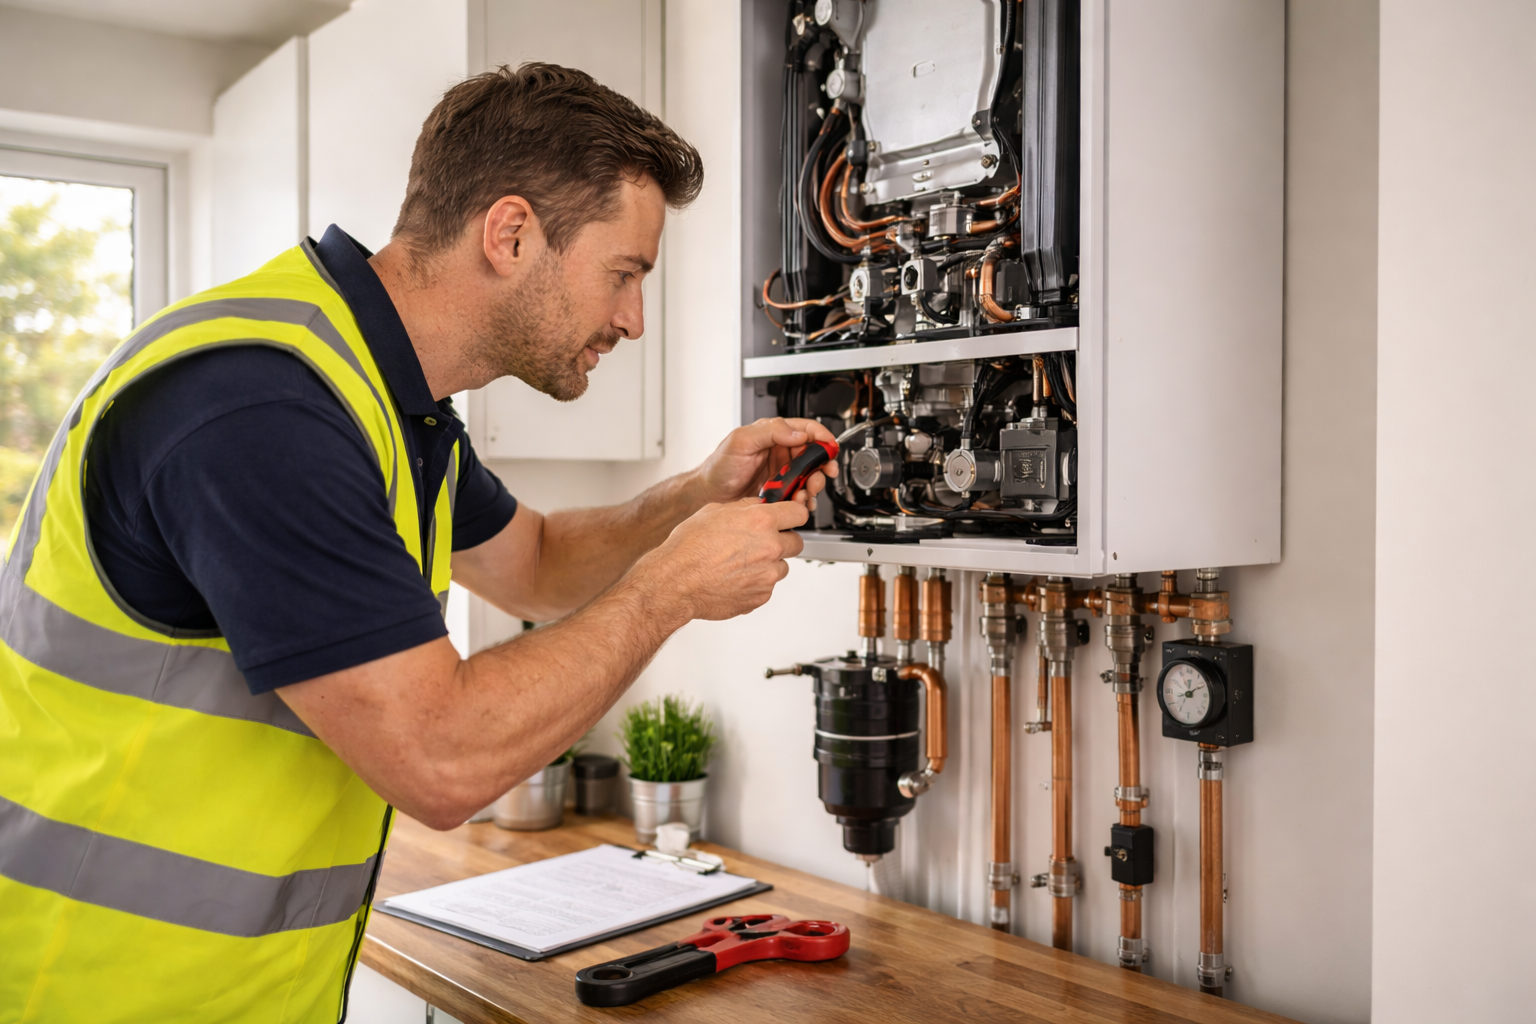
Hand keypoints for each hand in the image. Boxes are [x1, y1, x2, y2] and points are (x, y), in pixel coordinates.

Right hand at [630, 499, 808, 622]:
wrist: (676, 582)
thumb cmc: (689, 548)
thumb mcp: (714, 511)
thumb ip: (744, 508)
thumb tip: (758, 506)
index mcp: (761, 522)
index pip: (799, 513)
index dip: (793, 515)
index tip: (789, 518)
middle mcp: (770, 548)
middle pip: (796, 542)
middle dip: (782, 541)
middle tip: (761, 543)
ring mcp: (767, 575)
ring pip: (781, 567)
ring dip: (768, 564)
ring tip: (740, 563)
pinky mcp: (761, 596)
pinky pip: (767, 587)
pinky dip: (755, 583)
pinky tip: (734, 578)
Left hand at [693, 417, 840, 505]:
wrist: (709, 493)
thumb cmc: (719, 465)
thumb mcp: (741, 440)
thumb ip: (770, 431)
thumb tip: (797, 433)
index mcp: (775, 435)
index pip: (807, 429)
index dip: (822, 437)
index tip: (830, 447)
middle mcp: (782, 453)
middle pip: (814, 455)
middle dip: (823, 466)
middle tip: (821, 476)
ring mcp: (783, 473)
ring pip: (810, 477)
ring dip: (814, 486)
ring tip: (806, 493)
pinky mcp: (781, 492)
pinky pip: (800, 495)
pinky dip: (804, 500)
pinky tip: (800, 503)